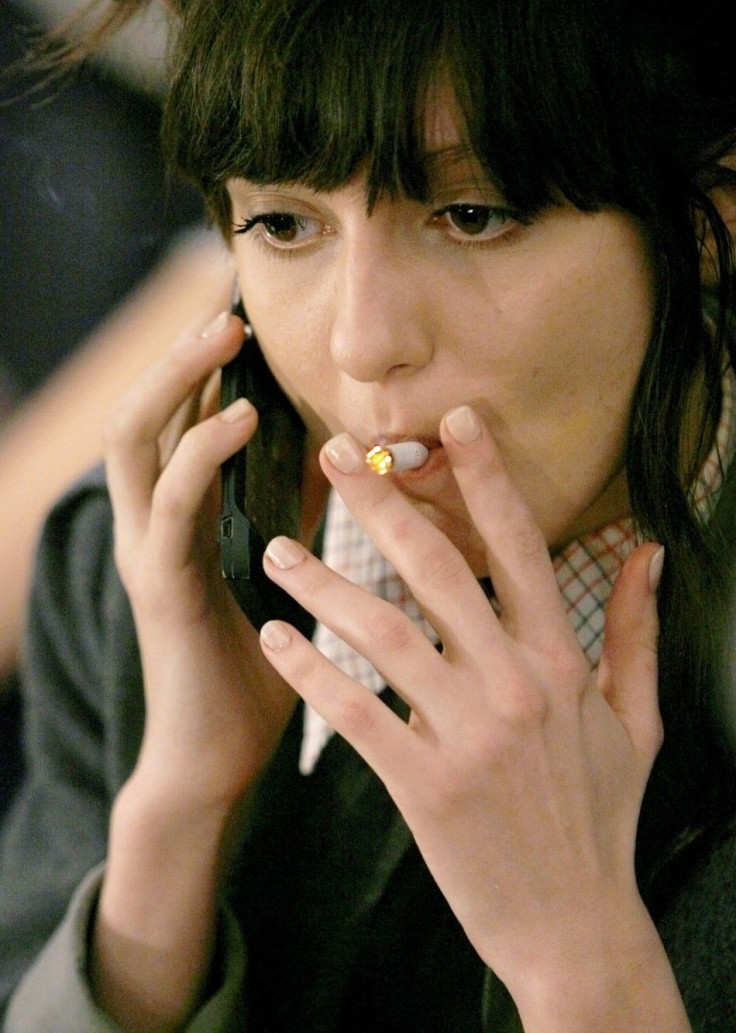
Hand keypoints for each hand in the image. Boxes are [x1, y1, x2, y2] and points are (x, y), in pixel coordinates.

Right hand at [104, 311, 296, 811]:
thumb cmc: (253, 670)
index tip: (241, 316)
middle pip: (142, 415)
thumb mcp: (283, 573)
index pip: (176, 424)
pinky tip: (241, 416)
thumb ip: (295, 515)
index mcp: (179, 523)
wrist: (218, 759)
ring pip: (137, 442)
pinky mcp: (162, 587)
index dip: (200, 367)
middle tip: (226, 307)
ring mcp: (148, 554)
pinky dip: (200, 451)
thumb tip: (339, 456)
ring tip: (224, 335)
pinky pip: (171, 504)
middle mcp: (151, 528)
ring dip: (178, 381)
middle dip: (180, 356)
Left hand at [258, 407, 673, 1026]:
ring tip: (276, 549)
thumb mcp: (637, 722)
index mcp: (561, 661)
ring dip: (323, 583)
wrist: (576, 925)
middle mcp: (515, 684)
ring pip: (382, 632)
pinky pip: (355, 712)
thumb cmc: (601, 819)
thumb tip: (647, 553)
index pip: (520, 546)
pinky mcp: (424, 785)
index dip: (486, 477)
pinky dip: (309, 670)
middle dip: (380, 504)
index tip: (452, 423)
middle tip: (333, 456)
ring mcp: (469, 735)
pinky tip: (274, 637)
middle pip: (437, 569)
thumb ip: (635, 632)